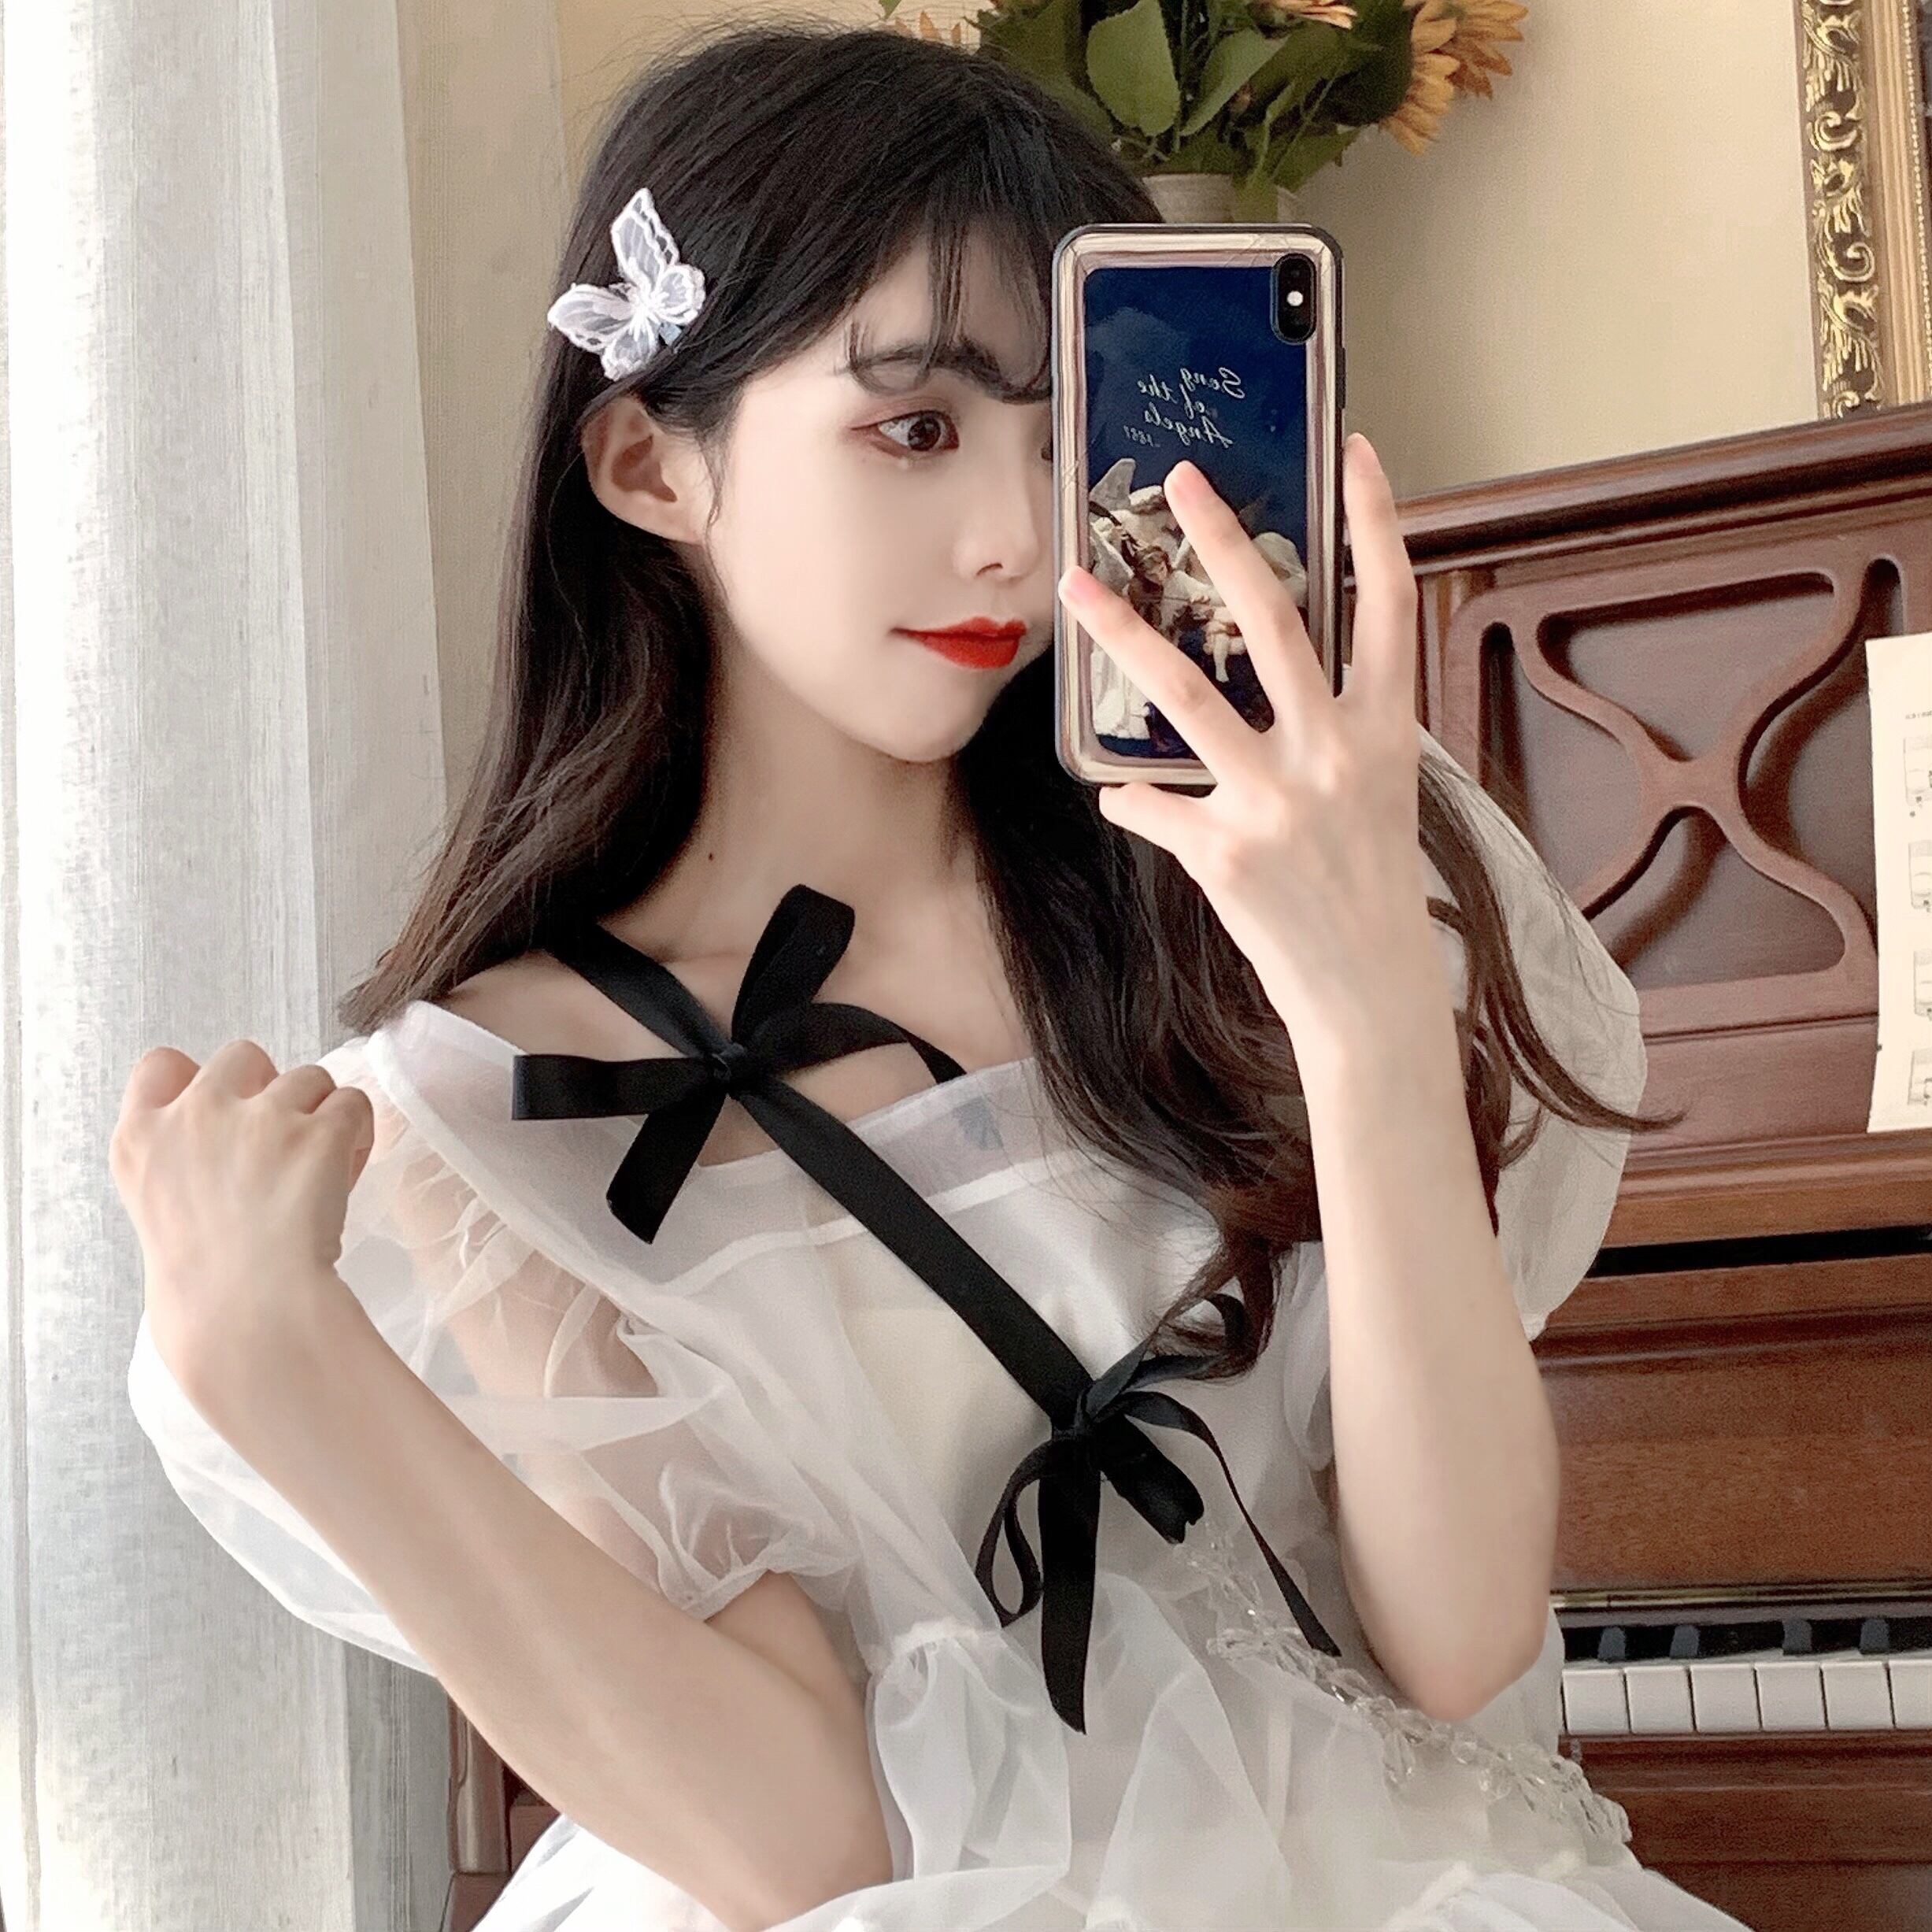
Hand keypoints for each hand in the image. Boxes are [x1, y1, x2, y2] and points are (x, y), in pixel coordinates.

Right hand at [109, 1038, 373, 1401]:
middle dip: (269, 1089)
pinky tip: (346, 1174)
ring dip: (320, 1115)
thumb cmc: (206, 1287)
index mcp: (141, 1140)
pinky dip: (358, 1133)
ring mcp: (260, 1118)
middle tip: (282, 1144)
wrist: (248, 1316)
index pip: (160, 1064)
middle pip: (244, 1055)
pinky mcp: (319, 1132)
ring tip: (318, 1171)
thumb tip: (230, 1142)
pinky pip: (353, 1102)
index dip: (200, 1078)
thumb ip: (183, 1161)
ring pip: (309, 1077)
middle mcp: (196, 1115)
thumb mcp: (161, 1212)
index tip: (225, 1111)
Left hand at [1057, 433, 1436, 1072]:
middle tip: (1181, 482)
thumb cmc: (1370, 884)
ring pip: (1187, 696)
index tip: (1353, 453)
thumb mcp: (1377, 793)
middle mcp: (1333, 753)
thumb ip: (1333, 730)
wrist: (1367, 988)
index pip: (1388, 603)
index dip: (1374, 523)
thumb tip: (1264, 685)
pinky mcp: (1224, 852)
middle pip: (1271, 622)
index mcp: (1383, 729)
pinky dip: (1130, 801)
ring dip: (1124, 637)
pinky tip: (1116, 797)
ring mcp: (1276, 802)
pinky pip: (1151, 806)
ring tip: (1076, 590)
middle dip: (1223, 542)